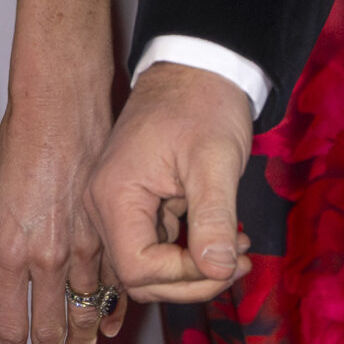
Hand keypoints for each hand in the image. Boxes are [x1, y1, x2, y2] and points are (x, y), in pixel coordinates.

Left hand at [0, 55, 123, 343]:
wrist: (62, 105)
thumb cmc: (20, 148)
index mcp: (9, 252)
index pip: (9, 324)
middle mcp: (46, 257)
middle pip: (49, 325)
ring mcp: (83, 246)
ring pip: (86, 308)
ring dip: (84, 338)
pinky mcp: (110, 229)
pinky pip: (114, 282)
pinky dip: (114, 307)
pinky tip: (113, 323)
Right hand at [88, 62, 254, 304]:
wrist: (198, 65)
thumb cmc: (203, 104)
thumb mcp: (215, 161)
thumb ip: (214, 218)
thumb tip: (219, 270)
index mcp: (114, 195)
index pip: (137, 268)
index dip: (183, 276)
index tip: (226, 260)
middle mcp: (103, 205)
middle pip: (139, 274)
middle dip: (192, 278)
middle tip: (240, 262)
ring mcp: (116, 204)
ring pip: (147, 264)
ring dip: (193, 268)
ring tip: (238, 249)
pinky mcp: (133, 201)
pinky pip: (154, 243)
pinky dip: (187, 249)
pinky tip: (223, 236)